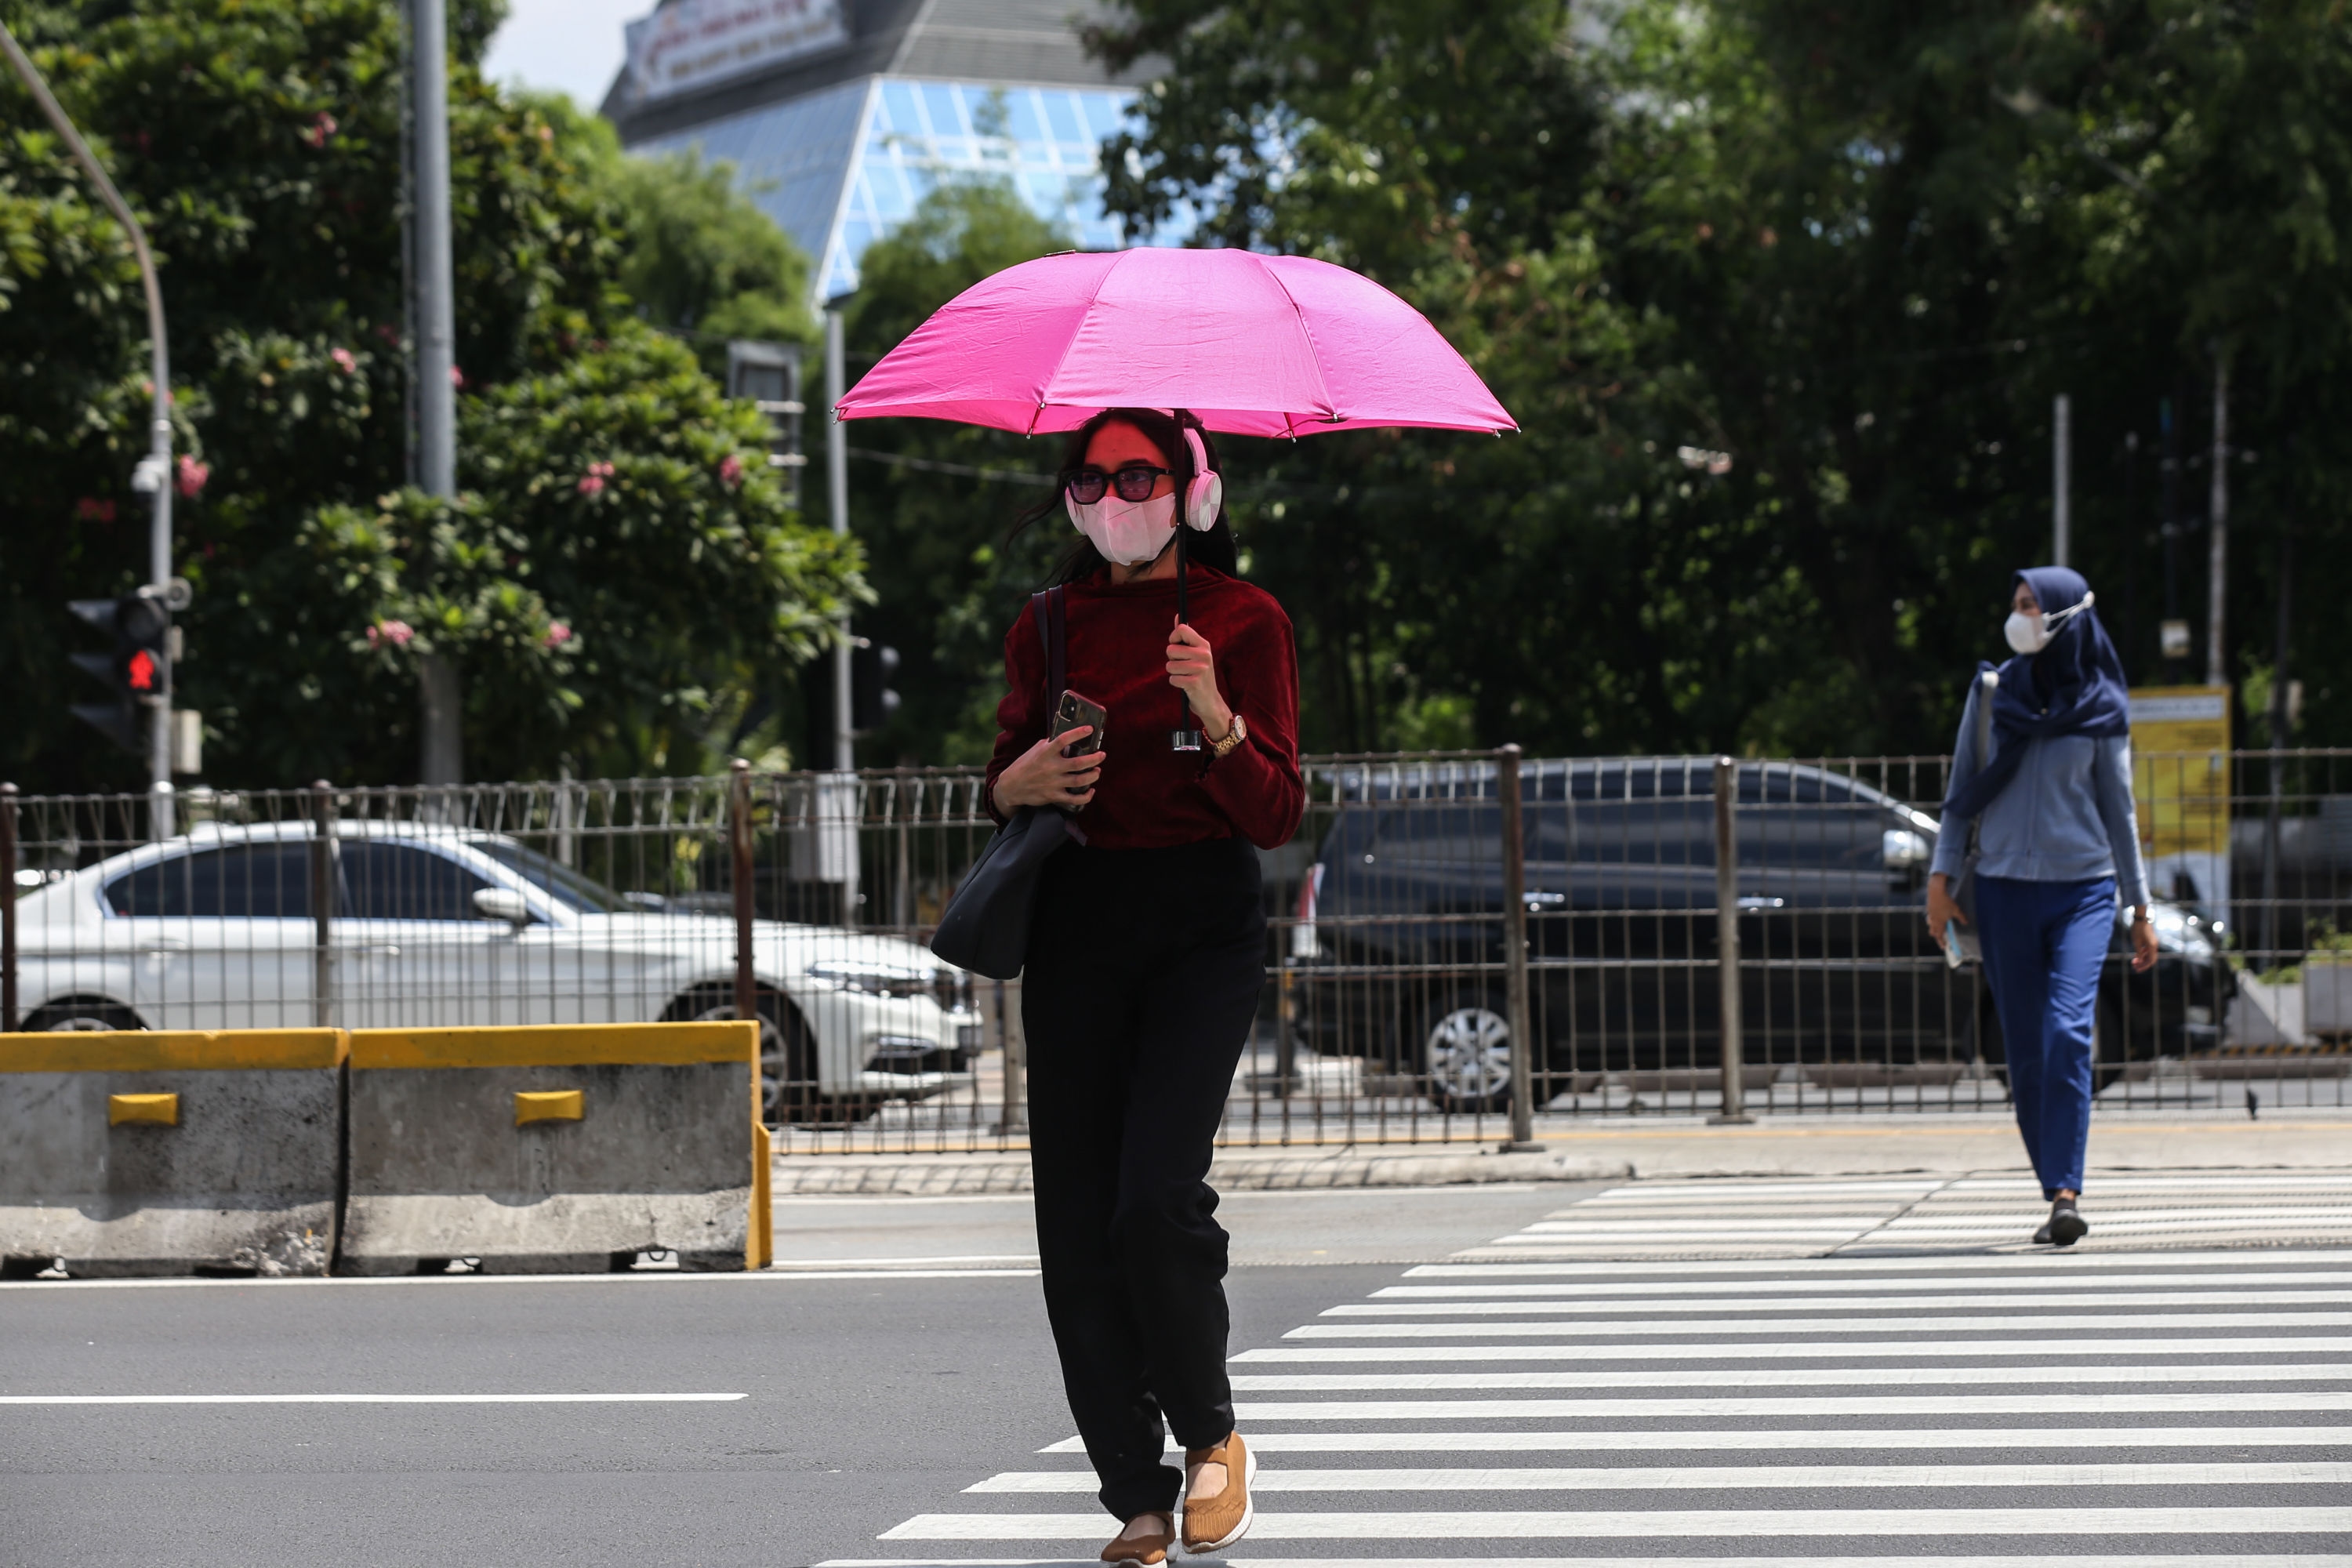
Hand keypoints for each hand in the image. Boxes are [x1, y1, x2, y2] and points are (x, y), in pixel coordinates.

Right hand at [992, 727, 1101, 812]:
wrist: (1011, 787)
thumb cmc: (1024, 765)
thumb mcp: (1035, 750)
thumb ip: (1050, 744)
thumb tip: (1066, 738)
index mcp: (1045, 753)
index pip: (1063, 740)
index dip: (1078, 733)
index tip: (1090, 729)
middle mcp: (1050, 767)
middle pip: (1078, 763)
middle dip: (1094, 759)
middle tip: (1102, 755)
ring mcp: (1053, 783)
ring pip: (1079, 781)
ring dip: (1093, 776)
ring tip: (1097, 771)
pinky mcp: (1053, 796)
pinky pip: (1074, 799)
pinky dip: (1086, 796)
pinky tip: (1091, 790)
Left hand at [1167, 620, 1233, 739]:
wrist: (1210, 700)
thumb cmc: (1198, 674)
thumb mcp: (1196, 653)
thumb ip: (1185, 635)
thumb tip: (1177, 616)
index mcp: (1204, 645)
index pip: (1181, 629)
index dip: (1173, 638)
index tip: (1176, 646)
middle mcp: (1204, 654)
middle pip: (1171, 649)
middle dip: (1172, 659)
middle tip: (1183, 666)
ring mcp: (1200, 669)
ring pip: (1169, 665)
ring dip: (1174, 673)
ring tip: (1185, 676)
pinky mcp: (1195, 682)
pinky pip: (1172, 679)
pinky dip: (1176, 683)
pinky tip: (1186, 685)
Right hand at [1925, 872, 1965, 944]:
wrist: (1935, 891)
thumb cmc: (1946, 902)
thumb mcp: (1956, 910)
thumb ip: (1961, 918)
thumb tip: (1966, 923)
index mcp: (1939, 923)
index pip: (1939, 936)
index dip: (1941, 942)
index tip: (1944, 947)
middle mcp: (1933, 920)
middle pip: (1933, 932)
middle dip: (1937, 936)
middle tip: (1942, 938)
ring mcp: (1930, 915)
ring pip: (1930, 925)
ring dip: (1934, 928)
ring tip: (1939, 927)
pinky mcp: (1929, 909)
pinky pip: (1930, 918)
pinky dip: (1933, 921)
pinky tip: (1936, 917)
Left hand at [2129, 908, 2157, 971]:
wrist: (2140, 919)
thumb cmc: (2137, 929)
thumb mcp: (2136, 942)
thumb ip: (2138, 952)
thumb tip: (2139, 961)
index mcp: (2152, 946)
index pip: (2151, 961)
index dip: (2144, 966)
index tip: (2136, 969)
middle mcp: (2154, 946)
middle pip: (2150, 959)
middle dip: (2143, 964)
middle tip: (2134, 967)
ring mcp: (2153, 943)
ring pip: (2149, 955)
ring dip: (2142, 959)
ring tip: (2134, 962)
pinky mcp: (2150, 941)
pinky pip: (2148, 950)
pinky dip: (2143, 954)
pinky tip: (2136, 956)